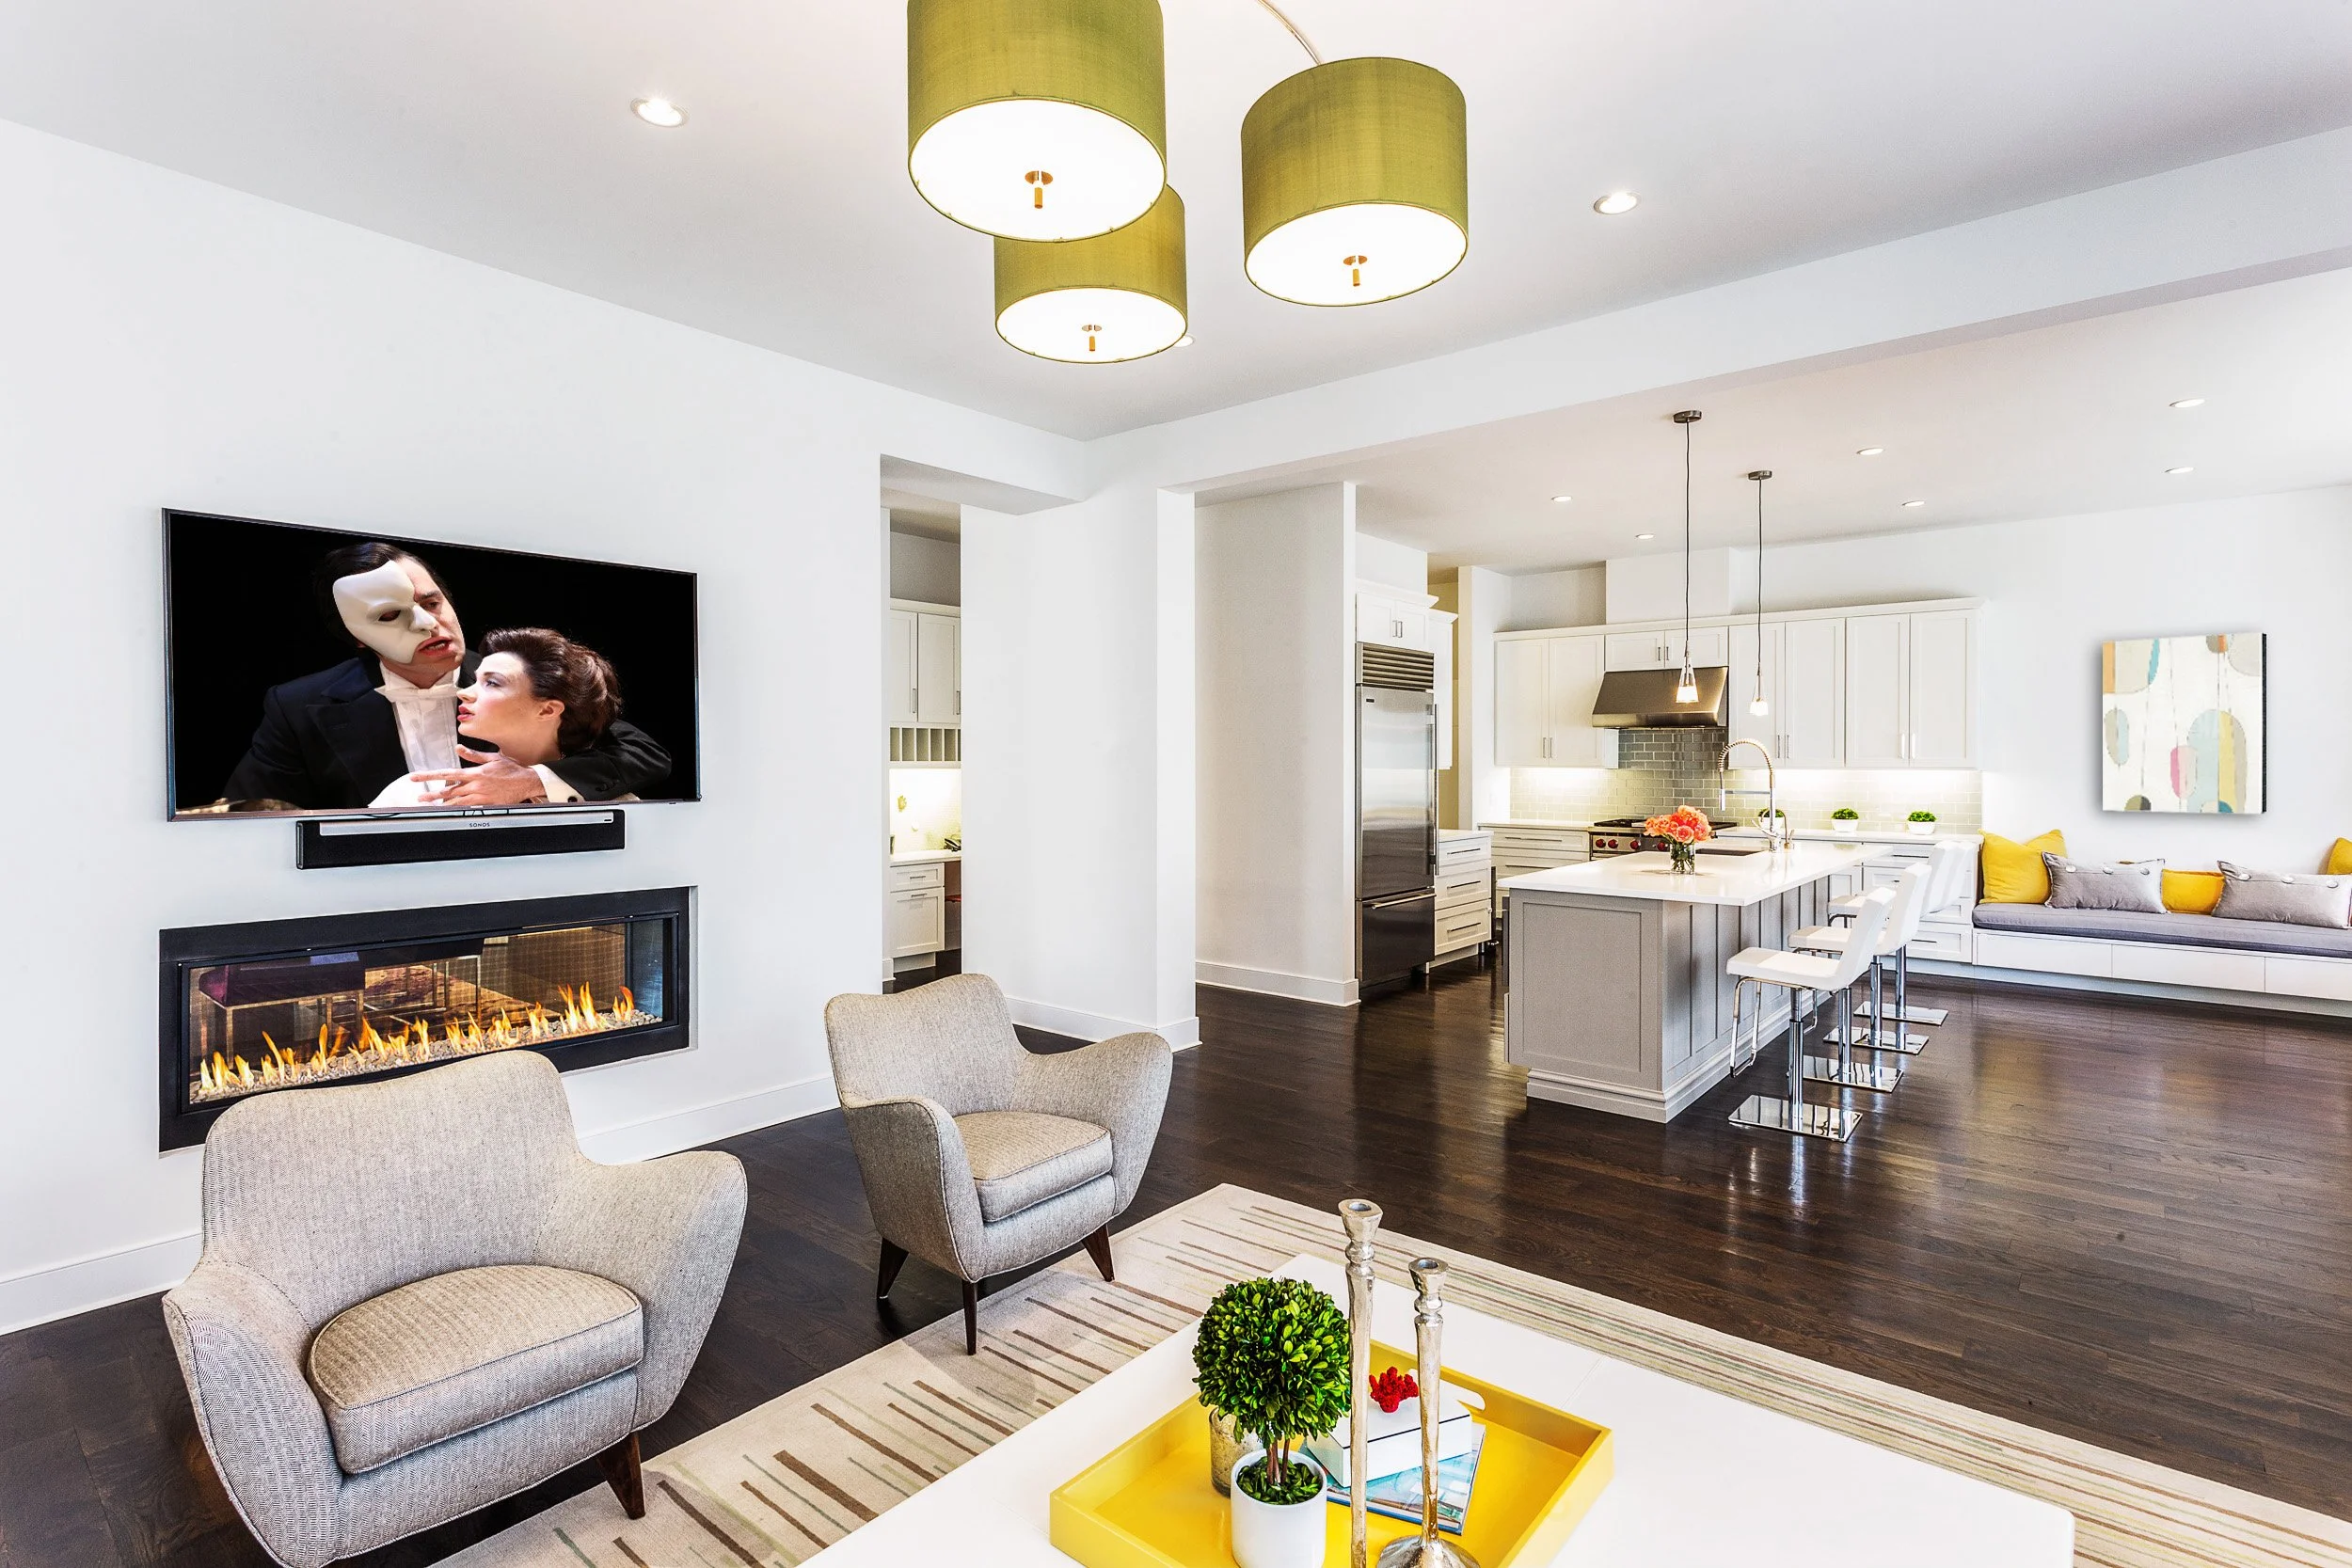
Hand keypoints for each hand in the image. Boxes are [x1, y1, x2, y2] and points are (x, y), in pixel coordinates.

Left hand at [406, 747, 548, 806]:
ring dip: (442, 804)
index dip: (430, 776)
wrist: (527, 782)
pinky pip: (469, 807)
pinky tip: (451, 808)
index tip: (417, 777)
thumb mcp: (492, 758)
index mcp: (475, 773)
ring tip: (431, 805)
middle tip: (420, 797)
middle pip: (449, 791)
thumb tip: (459, 749)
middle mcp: (475, 785)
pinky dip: (458, 808)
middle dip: (432, 795)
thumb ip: (473, 755)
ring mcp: (481, 796)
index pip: (447, 774)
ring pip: (457, 802)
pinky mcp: (487, 804)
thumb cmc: (512, 770)